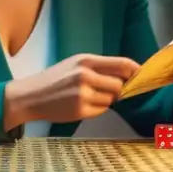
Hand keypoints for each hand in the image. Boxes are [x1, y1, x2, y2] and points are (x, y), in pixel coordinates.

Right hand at [3, 53, 139, 127]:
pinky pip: (101, 111)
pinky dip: (96, 110)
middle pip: (119, 85)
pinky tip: (81, 105)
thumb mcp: (75, 64)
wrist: (31, 96)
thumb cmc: (55, 79)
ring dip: (105, 101)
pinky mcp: (80, 110)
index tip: (142, 75)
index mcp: (86, 60)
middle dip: (116, 90)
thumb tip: (128, 75)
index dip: (135, 71)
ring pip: (111, 100)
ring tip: (86, 97)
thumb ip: (99, 67)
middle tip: (104, 90)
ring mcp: (83, 94)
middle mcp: (85, 75)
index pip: (122, 64)